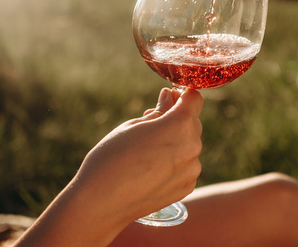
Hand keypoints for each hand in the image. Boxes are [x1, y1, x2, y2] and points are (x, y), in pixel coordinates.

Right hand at [14, 88, 203, 246]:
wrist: (102, 203)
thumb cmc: (112, 158)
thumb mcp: (133, 125)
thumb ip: (159, 110)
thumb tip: (170, 97)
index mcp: (180, 125)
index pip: (195, 98)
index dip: (183, 94)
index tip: (170, 96)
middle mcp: (192, 146)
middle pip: (193, 122)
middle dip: (177, 117)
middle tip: (151, 119)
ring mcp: (192, 169)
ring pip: (190, 144)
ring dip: (176, 140)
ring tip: (147, 147)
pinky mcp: (187, 186)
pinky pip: (186, 165)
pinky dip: (175, 161)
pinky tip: (152, 166)